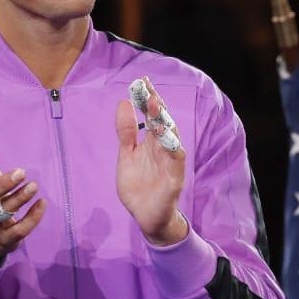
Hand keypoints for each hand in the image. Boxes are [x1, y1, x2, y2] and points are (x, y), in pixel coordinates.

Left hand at [115, 77, 187, 246]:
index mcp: (152, 143)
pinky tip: (168, 138)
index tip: (142, 81)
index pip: (152, 116)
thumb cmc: (139, 187)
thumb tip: (123, 104)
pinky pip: (176, 162)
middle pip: (162, 123)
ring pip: (171, 138)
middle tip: (148, 88)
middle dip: (156, 105)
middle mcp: (163, 149)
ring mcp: (170, 163)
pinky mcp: (174, 179)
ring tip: (156, 106)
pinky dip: (173, 149)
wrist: (146, 217)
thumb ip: (127, 132)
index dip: (147, 99)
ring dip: (164, 122)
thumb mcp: (126, 156)